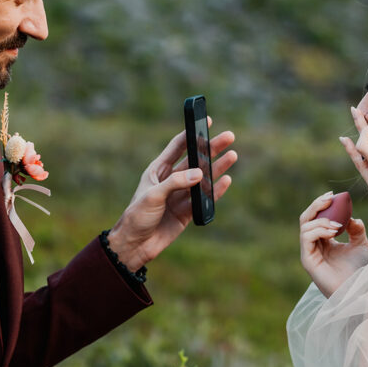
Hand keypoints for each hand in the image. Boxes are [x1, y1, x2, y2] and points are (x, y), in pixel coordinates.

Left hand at [107, 123, 236, 270]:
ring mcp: (180, 196)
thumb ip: (175, 183)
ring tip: (232, 155)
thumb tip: (200, 173)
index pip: (178, 147)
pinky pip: (204, 199)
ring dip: (217, 167)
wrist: (135, 245)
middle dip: (211, 148)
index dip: (191, 133)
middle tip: (228, 137)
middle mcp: (171, 180)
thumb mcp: (153, 196)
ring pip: (203, 178)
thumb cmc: (136, 216)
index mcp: (158, 170)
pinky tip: (226, 180)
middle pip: (195, 160)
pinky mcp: (187, 212)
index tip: (206, 121)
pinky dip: (216, 190)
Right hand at [299, 191, 367, 295]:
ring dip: (322, 220)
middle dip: (317, 205)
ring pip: (305, 226)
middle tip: (330, 199)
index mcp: (324, 240)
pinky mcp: (307, 260)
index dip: (322, 205)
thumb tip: (352, 218)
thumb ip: (356, 230)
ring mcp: (309, 252)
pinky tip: (333, 231)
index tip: (334, 195)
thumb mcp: (360, 245)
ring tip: (338, 225)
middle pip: (307, 218)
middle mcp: (313, 245)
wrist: (357, 290)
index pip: (316, 217)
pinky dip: (319, 230)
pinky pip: (306, 237)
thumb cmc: (358, 271)